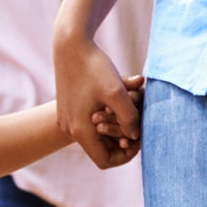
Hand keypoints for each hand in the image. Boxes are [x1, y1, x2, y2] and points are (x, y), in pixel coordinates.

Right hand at [55, 24, 140, 171]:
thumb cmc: (93, 67)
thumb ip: (129, 118)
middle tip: (136, 120)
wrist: (69, 45)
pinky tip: (115, 96)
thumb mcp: (116, 93)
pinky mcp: (69, 107)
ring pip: (97, 133)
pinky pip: (90, 120)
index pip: (105, 161)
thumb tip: (135, 136)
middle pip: (101, 147)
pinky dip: (106, 114)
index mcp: (80, 130)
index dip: (125, 155)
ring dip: (115, 123)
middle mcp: (70, 128)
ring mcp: (68, 118)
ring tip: (127, 104)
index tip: (137, 138)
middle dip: (122, 136)